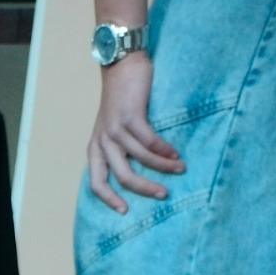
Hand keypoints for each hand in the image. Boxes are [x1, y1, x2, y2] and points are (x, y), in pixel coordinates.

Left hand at [87, 54, 181, 212]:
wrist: (121, 63)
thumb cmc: (121, 97)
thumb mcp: (113, 127)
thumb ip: (119, 148)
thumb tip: (138, 172)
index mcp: (95, 149)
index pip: (97, 183)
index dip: (109, 199)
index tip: (125, 211)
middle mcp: (103, 142)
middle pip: (122, 177)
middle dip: (144, 189)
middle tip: (163, 194)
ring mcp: (115, 129)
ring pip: (140, 159)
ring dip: (162, 167)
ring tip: (180, 169)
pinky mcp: (131, 116)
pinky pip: (149, 141)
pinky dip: (164, 150)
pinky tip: (175, 154)